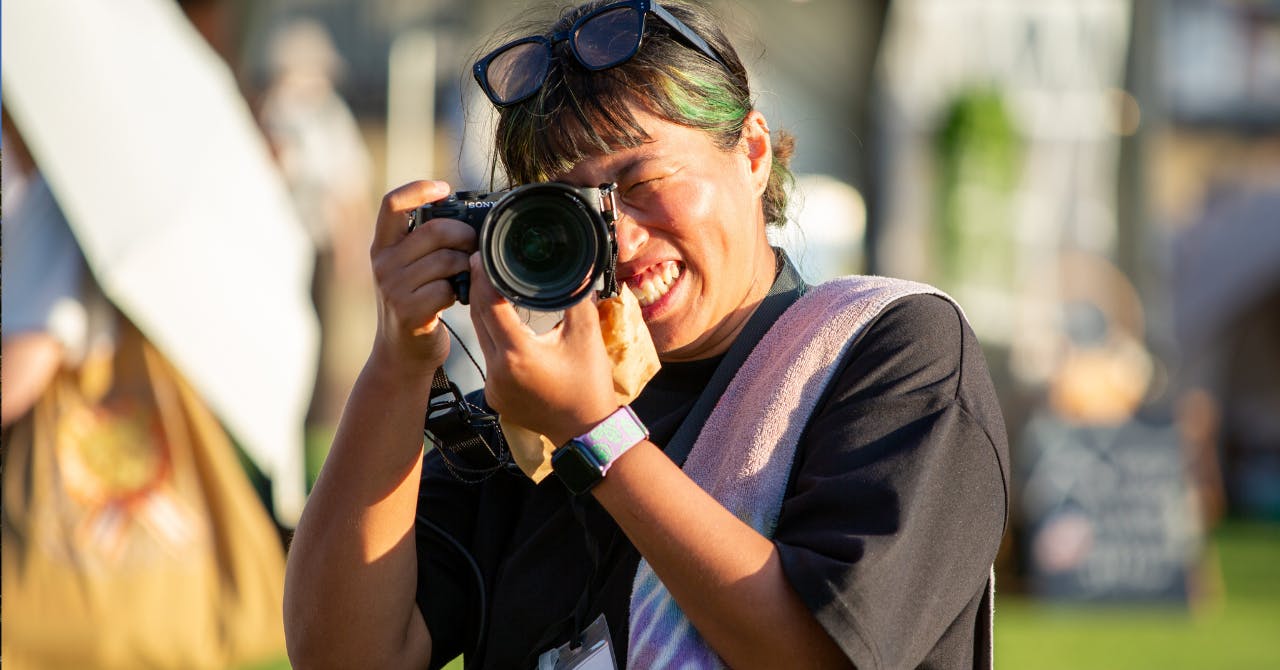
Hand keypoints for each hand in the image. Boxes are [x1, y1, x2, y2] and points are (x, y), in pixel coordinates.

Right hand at [368, 181, 475, 376]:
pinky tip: (458, 299)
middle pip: (434, 230)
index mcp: (382, 246)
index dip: (419, 189)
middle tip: (474, 247)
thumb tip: (467, 219)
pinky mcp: (407, 310)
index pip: (392, 204)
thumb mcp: (409, 270)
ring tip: (466, 276)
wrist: (401, 355)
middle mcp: (382, 263)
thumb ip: (424, 244)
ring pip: (446, 259)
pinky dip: (460, 292)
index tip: (444, 188)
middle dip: (464, 235)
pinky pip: (447, 288)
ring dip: (466, 267)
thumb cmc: (416, 306)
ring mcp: (392, 287)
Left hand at [467, 255, 617, 445]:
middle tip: (483, 264)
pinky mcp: (494, 395)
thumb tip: (576, 269)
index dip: (484, 277)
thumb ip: (576, 298)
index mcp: (518, 354)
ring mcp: (493, 386)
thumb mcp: (586, 336)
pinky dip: (494, 340)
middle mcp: (498, 371)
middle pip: (479, 319)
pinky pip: (488, 359)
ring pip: (482, 339)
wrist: (585, 431)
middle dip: (480, 290)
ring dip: (485, 314)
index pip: (490, 305)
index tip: (481, 256)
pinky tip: (504, 328)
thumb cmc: (589, 386)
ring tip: (492, 290)